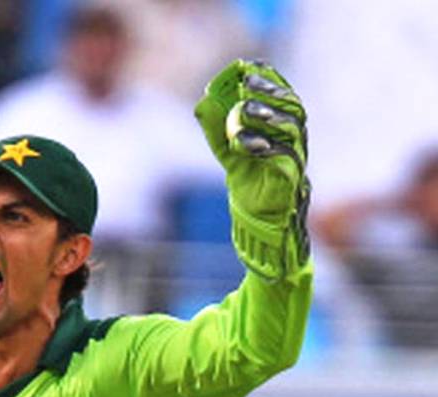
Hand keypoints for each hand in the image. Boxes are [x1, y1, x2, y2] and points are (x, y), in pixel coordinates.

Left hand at [195, 59, 310, 272]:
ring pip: (294, 129)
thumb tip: (203, 101)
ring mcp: (296, 162)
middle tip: (246, 84)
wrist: (260, 228)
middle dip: (270, 92)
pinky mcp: (292, 184)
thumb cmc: (250, 188)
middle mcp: (294, 143)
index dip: (269, 80)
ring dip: (268, 116)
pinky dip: (266, 147)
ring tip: (243, 111)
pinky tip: (244, 143)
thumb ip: (217, 130)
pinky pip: (286, 160)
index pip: (282, 98)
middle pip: (293, 108)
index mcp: (282, 132)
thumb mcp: (228, 154)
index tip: (248, 66)